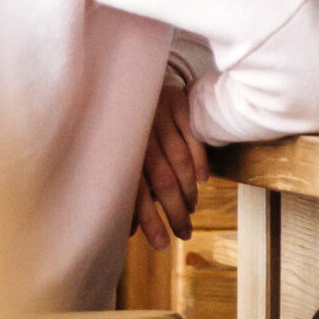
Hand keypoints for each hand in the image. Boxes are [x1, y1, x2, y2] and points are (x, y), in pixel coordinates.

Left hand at [130, 76, 208, 251]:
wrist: (132, 74)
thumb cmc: (122, 126)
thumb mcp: (116, 154)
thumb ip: (124, 189)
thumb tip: (128, 230)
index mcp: (120, 151)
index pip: (135, 194)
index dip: (150, 222)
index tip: (162, 245)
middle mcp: (138, 135)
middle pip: (162, 181)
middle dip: (174, 212)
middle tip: (185, 233)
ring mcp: (158, 118)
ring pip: (179, 161)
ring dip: (188, 191)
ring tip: (191, 210)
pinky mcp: (177, 102)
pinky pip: (192, 136)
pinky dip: (199, 160)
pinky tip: (202, 181)